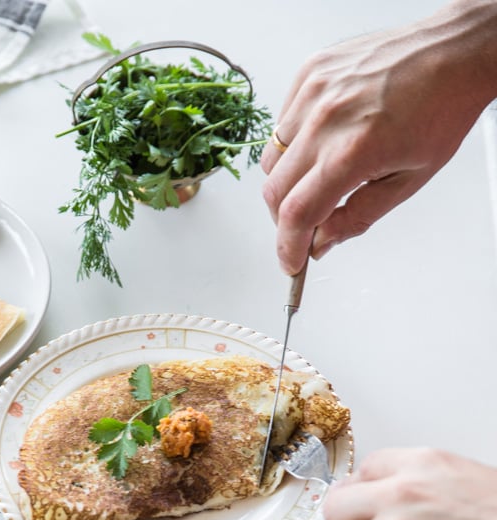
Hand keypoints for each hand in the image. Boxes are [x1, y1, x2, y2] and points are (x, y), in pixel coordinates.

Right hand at [260, 2, 496, 273]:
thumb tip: (322, 242)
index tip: (291, 261)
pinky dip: (294, 145)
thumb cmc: (441, 108)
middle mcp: (326, 119)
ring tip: (320, 179)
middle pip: (275, 191)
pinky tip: (322, 144)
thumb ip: (357, 217)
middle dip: (286, 220)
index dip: (288, 246)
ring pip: (272, 160)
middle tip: (307, 226)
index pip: (296, 214)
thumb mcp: (408, 180)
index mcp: (352, 151)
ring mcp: (315, 92)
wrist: (452, 53)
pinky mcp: (311, 73)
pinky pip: (282, 124)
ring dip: (288, 182)